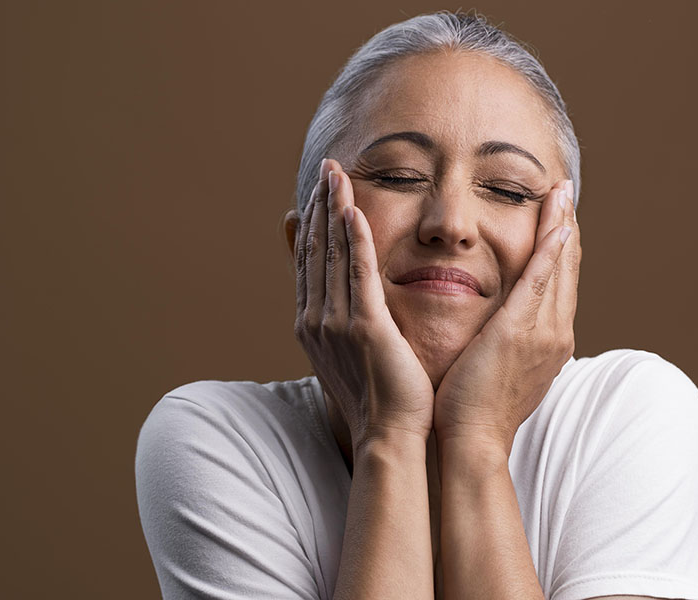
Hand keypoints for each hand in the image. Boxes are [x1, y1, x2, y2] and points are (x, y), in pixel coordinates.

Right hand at [292, 158, 434, 451]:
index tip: (320, 189)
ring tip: (337, 174)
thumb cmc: (378, 397)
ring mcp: (336, 324)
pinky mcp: (365, 328)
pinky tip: (353, 210)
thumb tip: (342, 297)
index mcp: (311, 324)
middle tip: (327, 167)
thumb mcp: (351, 354)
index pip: (309, 260)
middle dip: (319, 205)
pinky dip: (353, 240)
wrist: (389, 436)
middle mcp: (315, 320)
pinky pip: (358, 274)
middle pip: (314, 250)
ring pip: (332, 255)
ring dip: (333, 210)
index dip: (312, 221)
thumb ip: (345, 318)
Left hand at [433, 180, 580, 455]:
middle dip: (566, 228)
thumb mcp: (501, 370)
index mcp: (549, 341)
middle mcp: (555, 334)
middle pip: (565, 270)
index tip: (559, 218)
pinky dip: (550, 251)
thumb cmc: (476, 409)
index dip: (561, 248)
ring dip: (561, 227)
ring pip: (557, 269)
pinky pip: (539, 282)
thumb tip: (504, 330)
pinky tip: (558, 224)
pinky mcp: (519, 331)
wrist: (472, 442)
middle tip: (565, 191)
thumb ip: (509, 344)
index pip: (558, 284)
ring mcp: (542, 333)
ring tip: (561, 193)